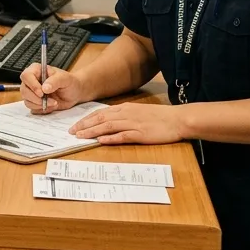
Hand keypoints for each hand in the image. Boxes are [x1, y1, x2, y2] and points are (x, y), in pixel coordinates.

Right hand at [20, 64, 88, 114]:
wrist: (74, 93)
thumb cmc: (70, 82)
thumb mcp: (65, 78)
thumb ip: (55, 81)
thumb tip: (44, 88)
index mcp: (36, 71)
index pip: (26, 76)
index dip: (32, 85)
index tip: (41, 92)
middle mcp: (32, 81)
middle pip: (24, 90)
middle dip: (36, 98)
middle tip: (50, 100)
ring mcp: (32, 93)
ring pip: (27, 101)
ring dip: (40, 105)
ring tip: (54, 103)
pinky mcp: (35, 103)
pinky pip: (33, 108)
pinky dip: (42, 110)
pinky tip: (51, 106)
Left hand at [69, 102, 183, 144]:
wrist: (178, 119)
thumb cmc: (160, 117)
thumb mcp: (139, 112)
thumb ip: (124, 115)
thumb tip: (109, 121)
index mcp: (125, 108)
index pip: (100, 113)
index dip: (86, 119)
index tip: (75, 125)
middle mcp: (126, 114)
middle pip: (100, 119)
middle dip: (84, 125)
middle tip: (71, 132)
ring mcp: (133, 124)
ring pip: (108, 127)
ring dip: (92, 131)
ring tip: (80, 136)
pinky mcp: (141, 134)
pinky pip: (123, 136)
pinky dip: (111, 138)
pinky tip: (101, 141)